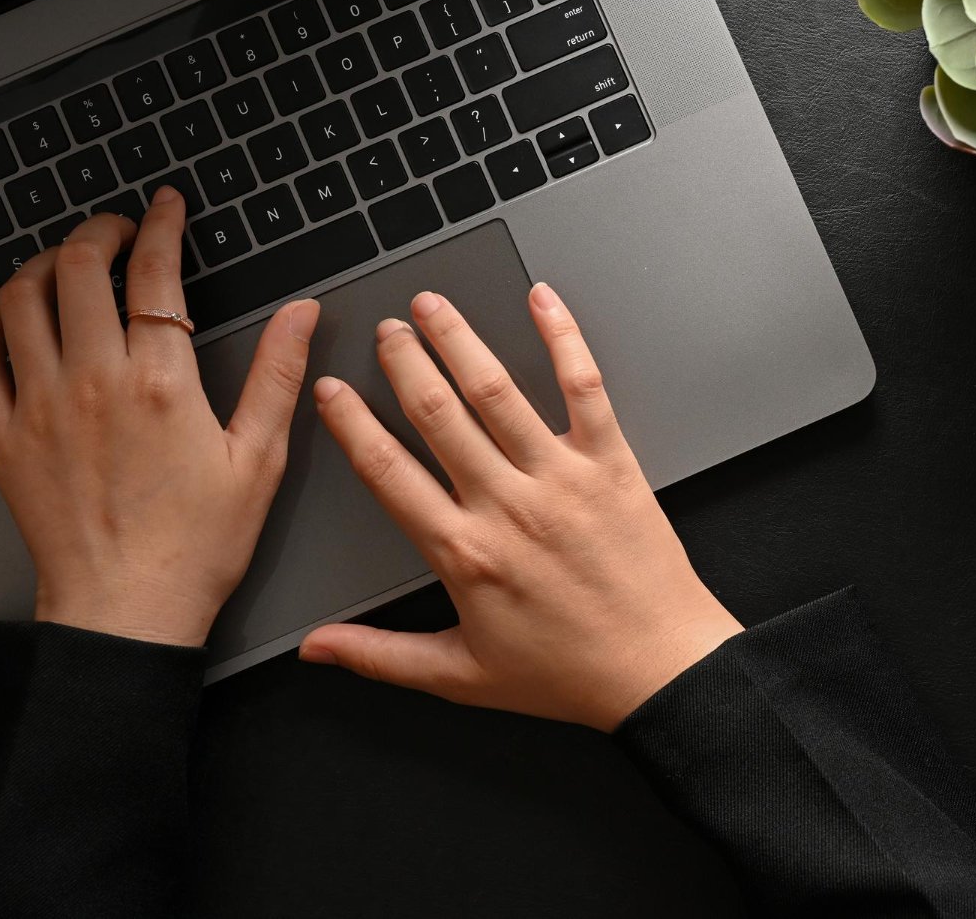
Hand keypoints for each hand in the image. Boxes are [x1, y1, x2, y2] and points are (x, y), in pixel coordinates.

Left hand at [0, 188, 318, 646]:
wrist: (128, 610)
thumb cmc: (199, 544)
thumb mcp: (260, 458)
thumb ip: (278, 374)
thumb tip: (302, 313)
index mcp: (161, 383)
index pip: (154, 273)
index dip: (160, 226)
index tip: (165, 206)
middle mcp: (93, 381)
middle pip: (78, 268)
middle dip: (99, 232)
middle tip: (119, 230)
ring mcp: (39, 406)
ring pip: (20, 300)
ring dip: (45, 265)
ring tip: (70, 262)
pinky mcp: (4, 436)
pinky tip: (15, 315)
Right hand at [298, 285, 742, 731]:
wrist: (658, 670)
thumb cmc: (567, 674)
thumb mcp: (461, 676)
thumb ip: (380, 656)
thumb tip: (316, 650)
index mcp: (464, 553)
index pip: (388, 472)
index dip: (351, 425)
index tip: (330, 391)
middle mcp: (508, 506)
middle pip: (437, 415)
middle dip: (403, 362)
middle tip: (384, 329)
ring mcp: (562, 479)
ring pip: (498, 392)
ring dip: (460, 340)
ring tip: (433, 305)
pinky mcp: (612, 464)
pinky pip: (584, 388)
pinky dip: (564, 339)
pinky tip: (543, 300)